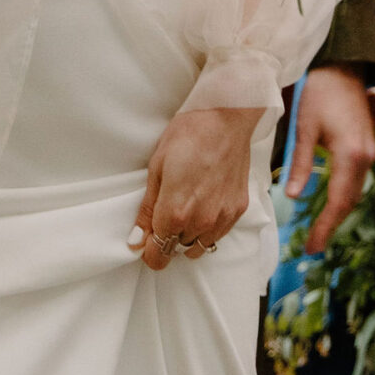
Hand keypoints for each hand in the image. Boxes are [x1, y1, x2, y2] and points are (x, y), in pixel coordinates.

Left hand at [131, 105, 257, 269]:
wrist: (226, 118)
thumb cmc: (187, 135)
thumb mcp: (156, 168)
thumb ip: (147, 209)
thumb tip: (136, 240)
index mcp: (175, 212)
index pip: (158, 256)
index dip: (149, 252)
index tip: (147, 240)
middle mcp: (200, 222)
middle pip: (177, 251)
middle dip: (168, 239)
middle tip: (165, 213)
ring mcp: (222, 218)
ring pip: (199, 247)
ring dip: (188, 236)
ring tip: (185, 209)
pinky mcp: (238, 210)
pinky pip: (218, 234)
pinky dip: (208, 228)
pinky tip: (204, 205)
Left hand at [284, 65, 374, 253]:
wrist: (343, 69)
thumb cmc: (319, 94)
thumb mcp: (305, 128)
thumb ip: (301, 164)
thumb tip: (292, 196)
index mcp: (350, 155)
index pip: (338, 202)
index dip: (325, 227)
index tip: (311, 247)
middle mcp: (366, 158)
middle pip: (349, 202)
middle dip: (332, 226)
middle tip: (312, 247)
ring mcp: (370, 154)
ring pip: (355, 194)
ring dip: (339, 214)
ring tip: (319, 233)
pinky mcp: (367, 148)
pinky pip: (357, 182)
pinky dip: (344, 198)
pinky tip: (330, 207)